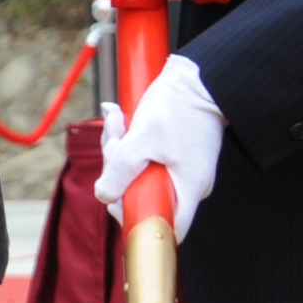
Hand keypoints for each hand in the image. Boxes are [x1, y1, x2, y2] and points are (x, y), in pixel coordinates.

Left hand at [93, 55, 222, 240]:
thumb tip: (104, 196)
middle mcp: (186, 184)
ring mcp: (179, 169)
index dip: (137, 220)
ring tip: (116, 120)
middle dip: (118, 170)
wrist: (198, 75)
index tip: (118, 199)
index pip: (165, 227)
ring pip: (137, 172)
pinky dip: (126, 140)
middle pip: (142, 196)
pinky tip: (119, 118)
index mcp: (188, 189)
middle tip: (115, 140)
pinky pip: (142, 156)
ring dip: (118, 148)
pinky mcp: (171, 153)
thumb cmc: (180, 107)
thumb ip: (121, 170)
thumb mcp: (143, 139)